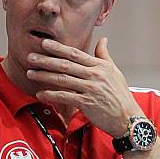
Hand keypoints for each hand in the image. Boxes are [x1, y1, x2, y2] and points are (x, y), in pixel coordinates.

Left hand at [26, 38, 142, 136]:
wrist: (128, 118)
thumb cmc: (121, 96)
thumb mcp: (115, 72)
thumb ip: (105, 55)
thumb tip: (103, 40)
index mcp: (100, 66)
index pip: (75, 53)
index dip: (58, 48)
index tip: (44, 43)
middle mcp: (94, 75)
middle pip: (65, 65)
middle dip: (46, 60)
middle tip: (31, 57)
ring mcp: (90, 89)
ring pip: (63, 79)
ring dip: (45, 76)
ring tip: (31, 73)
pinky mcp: (87, 103)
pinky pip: (65, 97)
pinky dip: (51, 95)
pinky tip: (41, 94)